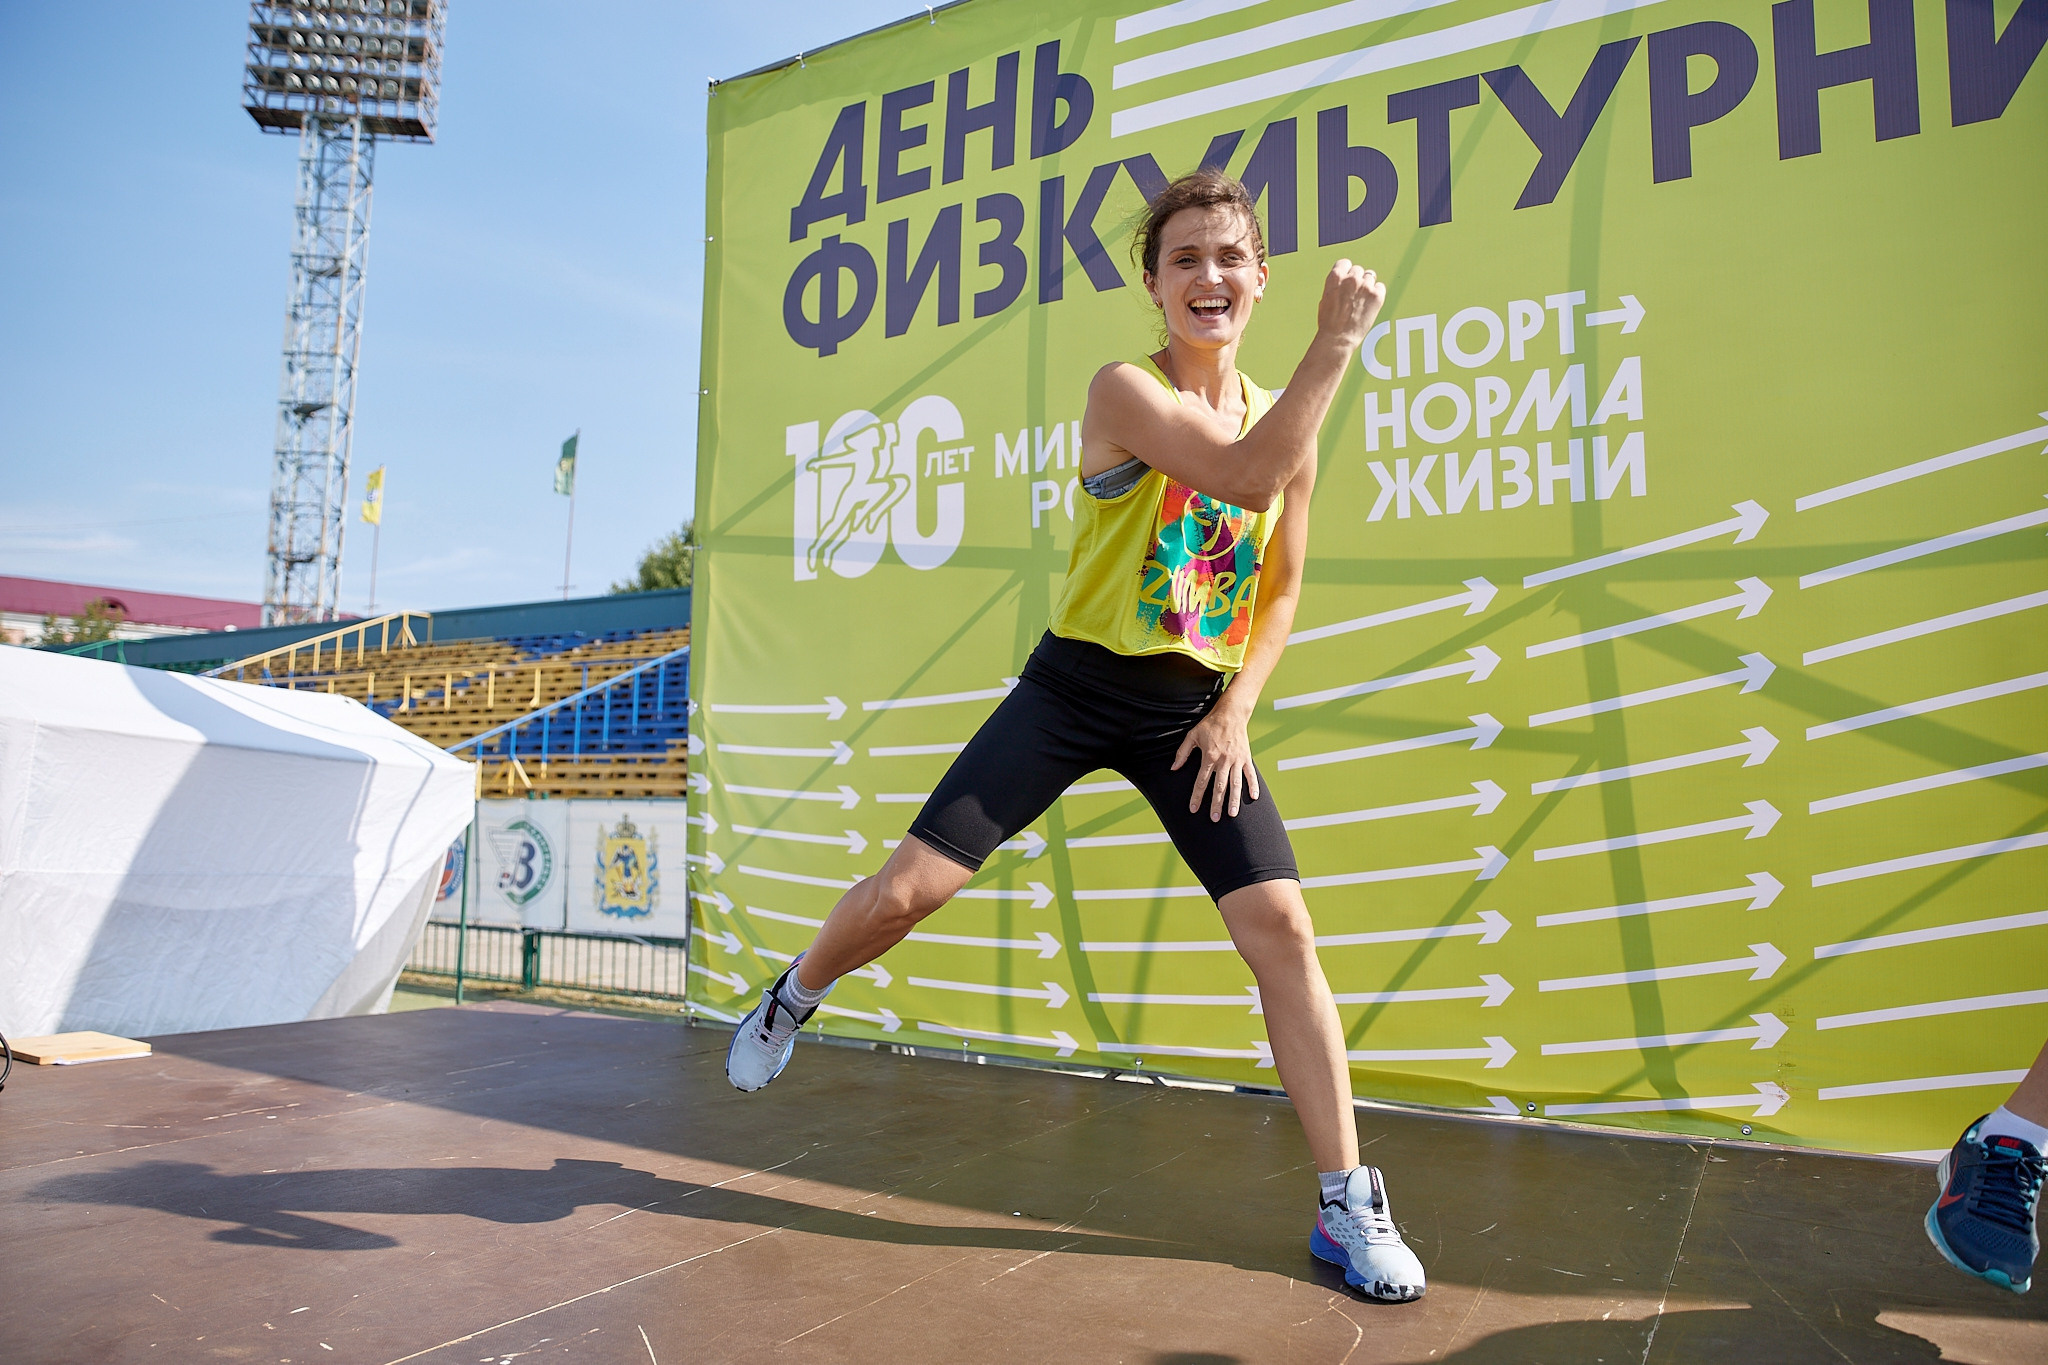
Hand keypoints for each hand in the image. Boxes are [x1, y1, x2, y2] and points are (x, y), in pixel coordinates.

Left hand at [1171, 703, 1261, 821]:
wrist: (1231, 713)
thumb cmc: (1209, 725)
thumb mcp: (1192, 736)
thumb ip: (1182, 753)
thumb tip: (1173, 768)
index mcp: (1209, 756)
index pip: (1201, 781)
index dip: (1197, 796)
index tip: (1194, 809)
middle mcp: (1224, 760)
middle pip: (1219, 786)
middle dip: (1216, 804)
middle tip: (1214, 819)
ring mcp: (1237, 760)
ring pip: (1235, 784)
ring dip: (1234, 800)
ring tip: (1231, 814)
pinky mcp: (1246, 757)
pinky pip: (1250, 774)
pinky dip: (1253, 786)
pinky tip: (1254, 798)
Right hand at [1317, 260, 1386, 347]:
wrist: (1338, 338)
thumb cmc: (1328, 322)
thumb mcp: (1325, 298)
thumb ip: (1336, 285)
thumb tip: (1345, 279)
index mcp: (1335, 277)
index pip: (1345, 263)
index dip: (1346, 271)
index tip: (1346, 280)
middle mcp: (1351, 278)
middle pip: (1358, 270)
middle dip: (1356, 280)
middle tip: (1353, 296)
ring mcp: (1365, 286)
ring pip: (1370, 277)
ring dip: (1366, 286)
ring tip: (1361, 302)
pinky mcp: (1377, 295)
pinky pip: (1380, 287)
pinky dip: (1376, 293)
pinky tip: (1370, 304)